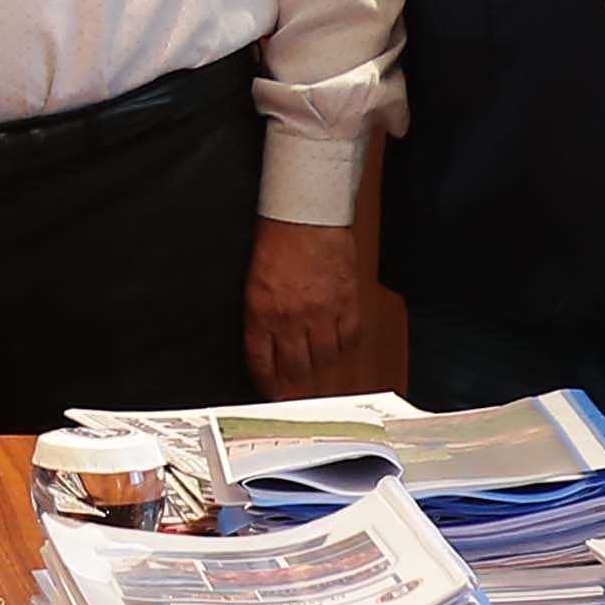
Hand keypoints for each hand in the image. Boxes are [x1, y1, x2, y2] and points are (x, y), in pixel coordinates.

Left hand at [241, 216, 359, 399]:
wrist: (306, 212)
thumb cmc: (277, 237)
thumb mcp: (253, 279)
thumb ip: (260, 313)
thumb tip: (264, 345)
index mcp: (261, 310)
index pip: (262, 363)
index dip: (266, 384)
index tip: (269, 393)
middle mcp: (291, 316)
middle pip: (296, 369)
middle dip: (294, 381)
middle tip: (295, 384)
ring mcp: (322, 312)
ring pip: (325, 360)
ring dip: (320, 364)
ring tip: (316, 360)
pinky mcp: (347, 302)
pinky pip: (351, 340)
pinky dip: (345, 346)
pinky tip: (339, 342)